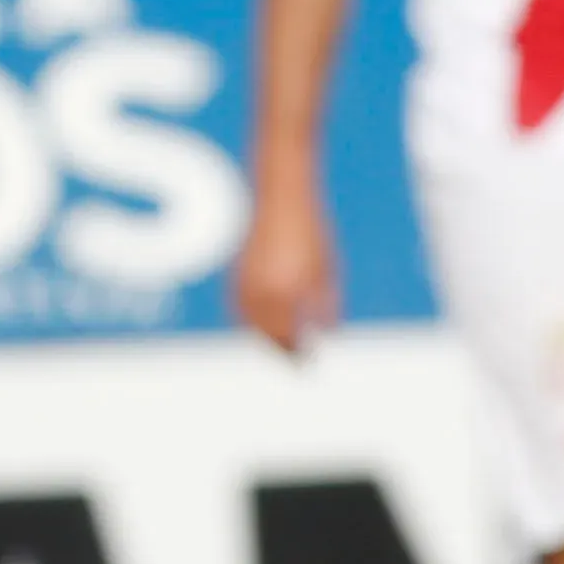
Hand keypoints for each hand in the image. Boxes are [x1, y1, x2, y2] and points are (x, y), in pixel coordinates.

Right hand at [232, 192, 336, 357]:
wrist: (280, 195)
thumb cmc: (309, 231)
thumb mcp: (327, 270)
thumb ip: (326, 305)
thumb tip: (326, 334)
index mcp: (285, 295)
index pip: (289, 339)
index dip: (299, 356)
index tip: (308, 368)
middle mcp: (260, 293)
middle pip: (266, 336)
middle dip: (280, 351)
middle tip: (294, 363)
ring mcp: (244, 283)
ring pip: (249, 324)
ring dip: (263, 337)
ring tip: (278, 345)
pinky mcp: (236, 273)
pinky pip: (240, 308)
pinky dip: (250, 320)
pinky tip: (261, 320)